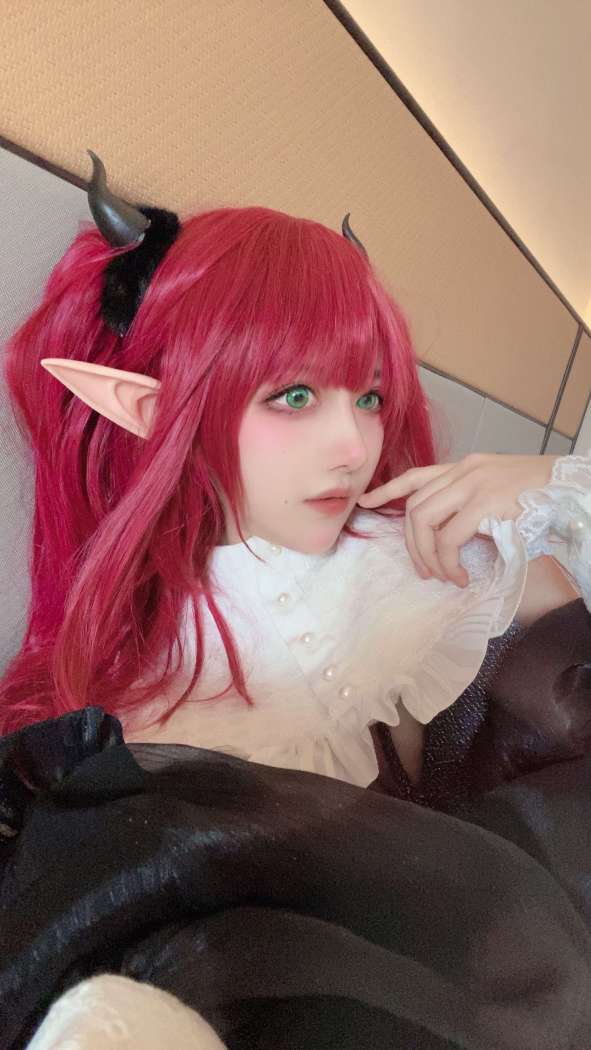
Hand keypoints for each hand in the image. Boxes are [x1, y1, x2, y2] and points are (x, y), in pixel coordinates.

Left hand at [357, 453, 555, 586]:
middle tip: (424, 571)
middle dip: (412, 543)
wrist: (571, 490)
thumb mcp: (500, 493)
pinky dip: (447, 561)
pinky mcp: (484, 503)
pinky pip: (448, 537)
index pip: (417, 475)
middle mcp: (464, 471)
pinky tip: (460, 575)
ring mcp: (473, 484)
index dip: (388, 490)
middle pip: (414, 506)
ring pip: (423, 519)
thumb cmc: (541, 498)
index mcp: (466, 467)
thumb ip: (473, 505)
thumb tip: (449, 539)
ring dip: (426, 554)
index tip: (367, 501)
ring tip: (442, 575)